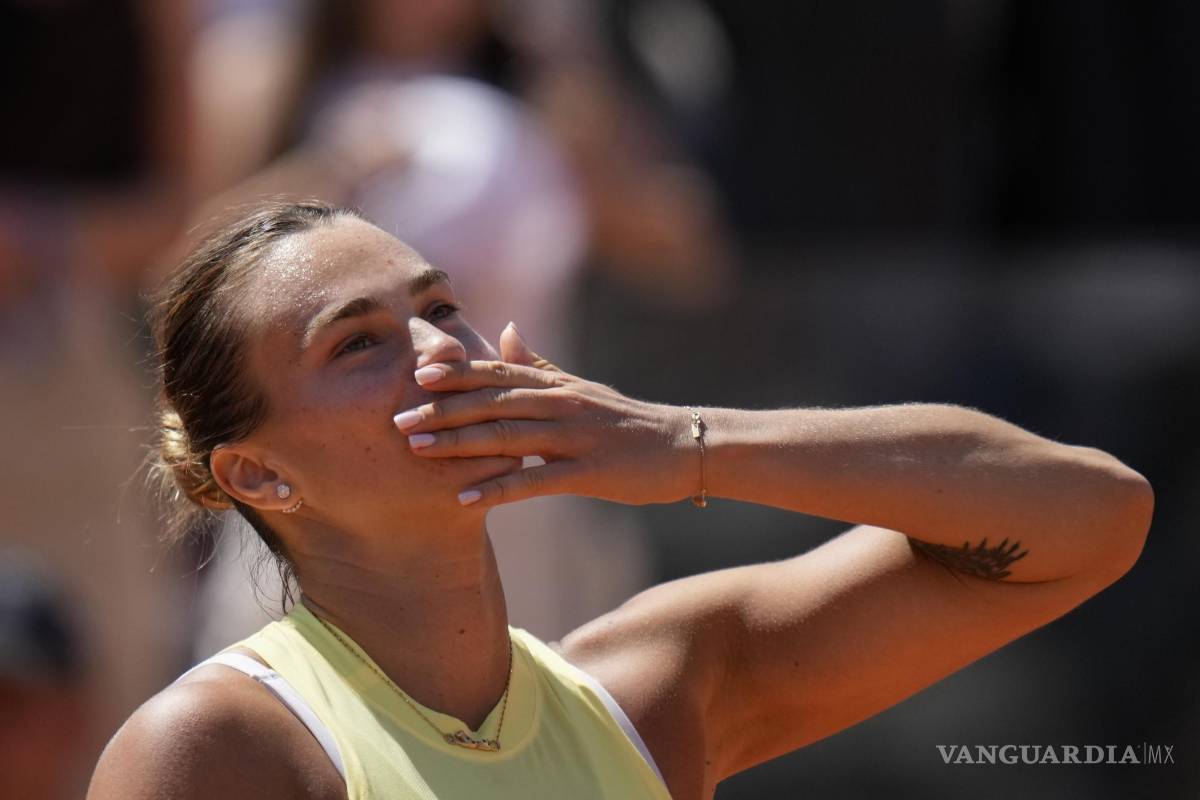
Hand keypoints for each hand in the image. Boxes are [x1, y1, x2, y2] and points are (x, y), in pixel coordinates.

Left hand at [393, 323, 695, 507]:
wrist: (681, 447)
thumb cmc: (625, 422)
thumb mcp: (580, 387)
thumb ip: (539, 364)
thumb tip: (504, 331)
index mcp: (556, 385)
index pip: (497, 374)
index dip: (456, 372)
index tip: (415, 374)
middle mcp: (560, 404)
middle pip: (492, 403)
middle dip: (442, 411)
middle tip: (398, 421)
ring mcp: (573, 437)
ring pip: (506, 437)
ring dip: (458, 444)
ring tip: (417, 452)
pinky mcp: (586, 472)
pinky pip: (533, 481)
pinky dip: (496, 489)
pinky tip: (464, 499)